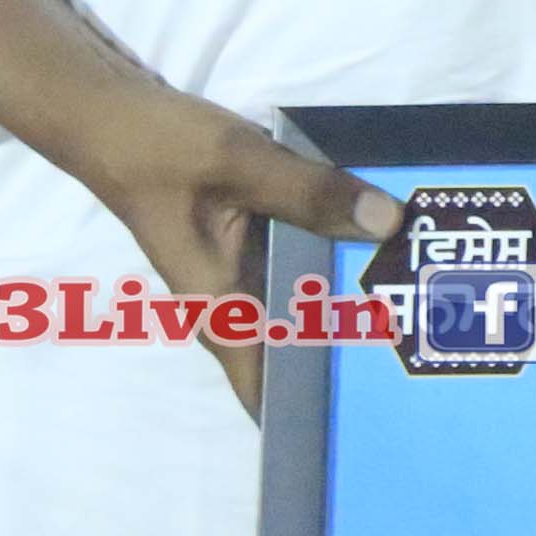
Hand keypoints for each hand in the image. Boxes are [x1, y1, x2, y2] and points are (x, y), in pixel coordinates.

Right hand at [53, 85, 399, 418]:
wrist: (104, 111)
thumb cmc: (153, 149)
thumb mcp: (237, 162)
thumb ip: (311, 193)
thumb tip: (388, 222)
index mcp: (220, 309)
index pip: (267, 390)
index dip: (312, 416)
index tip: (373, 423)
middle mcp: (231, 302)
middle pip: (299, 346)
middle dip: (354, 352)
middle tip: (431, 359)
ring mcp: (240, 270)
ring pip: (305, 299)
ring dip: (352, 298)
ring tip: (428, 306)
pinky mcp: (251, 238)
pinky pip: (303, 257)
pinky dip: (336, 254)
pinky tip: (388, 242)